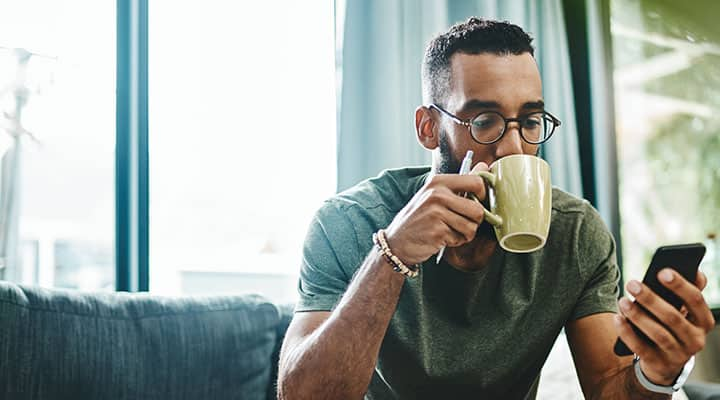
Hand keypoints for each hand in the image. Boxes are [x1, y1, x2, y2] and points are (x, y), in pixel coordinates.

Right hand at [384, 164, 489, 264]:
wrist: (397, 241)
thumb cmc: (420, 218)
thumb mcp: (436, 195)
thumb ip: (462, 182)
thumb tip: (485, 166)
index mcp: (438, 181)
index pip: (476, 181)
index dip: (483, 195)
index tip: (476, 203)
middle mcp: (437, 194)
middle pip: (477, 209)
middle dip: (474, 221)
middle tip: (461, 223)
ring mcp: (436, 213)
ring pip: (471, 227)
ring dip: (465, 234)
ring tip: (450, 231)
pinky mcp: (437, 231)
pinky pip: (461, 238)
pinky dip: (455, 242)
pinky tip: (442, 238)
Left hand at [614, 269, 715, 384]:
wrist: (664, 362)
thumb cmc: (672, 326)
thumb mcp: (683, 311)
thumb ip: (688, 291)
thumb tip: (696, 271)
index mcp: (704, 321)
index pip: (696, 300)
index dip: (680, 285)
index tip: (661, 271)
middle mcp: (696, 340)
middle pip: (673, 317)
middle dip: (651, 299)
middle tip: (632, 283)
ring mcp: (678, 355)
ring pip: (658, 334)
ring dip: (638, 316)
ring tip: (622, 301)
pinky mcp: (659, 364)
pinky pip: (641, 348)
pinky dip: (628, 333)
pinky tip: (617, 318)